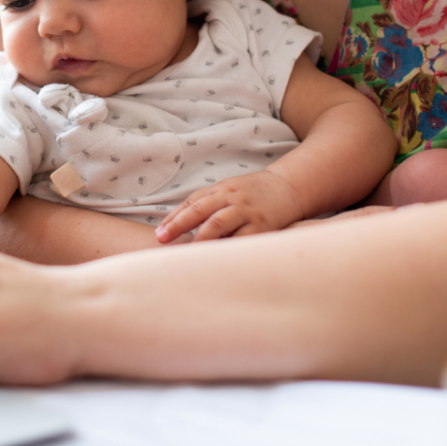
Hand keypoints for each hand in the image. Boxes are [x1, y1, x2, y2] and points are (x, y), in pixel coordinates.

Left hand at [155, 170, 304, 242]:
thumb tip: (180, 226)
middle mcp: (230, 198)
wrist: (287, 187)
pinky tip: (218, 258)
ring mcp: (246, 211)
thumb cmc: (251, 194)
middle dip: (179, 224)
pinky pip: (243, 238)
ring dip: (201, 238)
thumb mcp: (228, 191)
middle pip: (199, 210)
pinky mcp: (262, 225)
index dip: (173, 218)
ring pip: (218, 223)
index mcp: (219, 190)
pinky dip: (229, 247)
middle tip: (162, 239)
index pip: (191, 203)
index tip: (159, 234)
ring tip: (187, 253)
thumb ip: (208, 205)